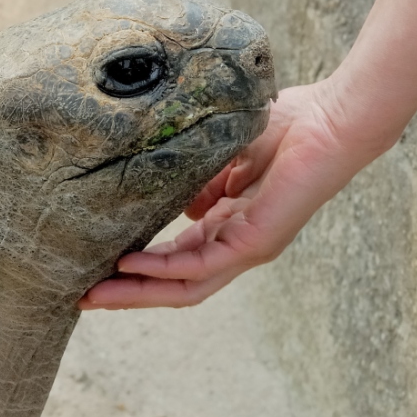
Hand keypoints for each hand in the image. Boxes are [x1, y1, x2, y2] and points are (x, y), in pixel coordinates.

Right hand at [79, 81, 376, 309]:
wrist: (332, 119)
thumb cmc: (287, 127)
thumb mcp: (226, 156)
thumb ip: (201, 183)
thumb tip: (179, 205)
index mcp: (230, 225)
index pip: (178, 259)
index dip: (138, 268)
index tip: (97, 268)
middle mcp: (236, 244)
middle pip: (175, 283)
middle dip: (128, 294)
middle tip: (84, 297)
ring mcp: (247, 247)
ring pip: (184, 285)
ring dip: (137, 292)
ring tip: (95, 294)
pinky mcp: (256, 241)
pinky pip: (201, 265)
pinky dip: (163, 268)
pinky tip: (130, 266)